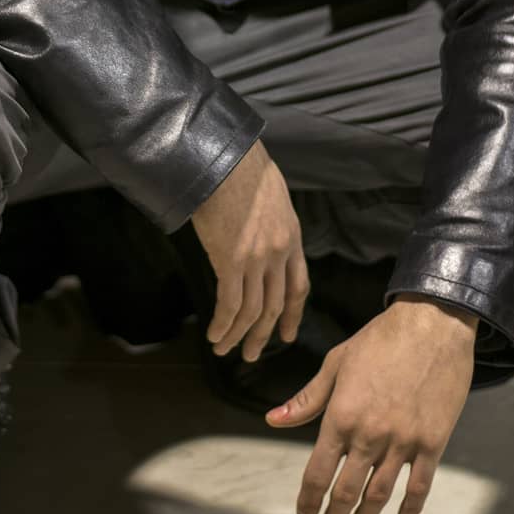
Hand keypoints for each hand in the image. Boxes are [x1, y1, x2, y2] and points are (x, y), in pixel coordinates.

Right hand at [188, 138, 309, 362]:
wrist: (226, 159)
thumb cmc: (243, 168)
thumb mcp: (272, 196)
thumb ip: (271, 221)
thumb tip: (259, 229)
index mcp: (292, 238)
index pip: (298, 286)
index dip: (292, 314)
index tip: (287, 334)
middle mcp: (279, 253)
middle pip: (275, 305)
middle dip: (263, 334)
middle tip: (252, 354)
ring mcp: (257, 259)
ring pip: (252, 311)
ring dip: (238, 335)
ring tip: (225, 350)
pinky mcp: (231, 260)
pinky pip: (229, 304)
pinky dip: (223, 324)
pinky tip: (215, 335)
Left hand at [265, 294, 477, 513]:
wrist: (431, 323)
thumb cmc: (380, 339)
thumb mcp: (336, 362)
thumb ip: (307, 398)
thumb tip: (273, 420)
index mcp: (341, 415)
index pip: (318, 472)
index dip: (308, 500)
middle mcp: (369, 435)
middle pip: (346, 491)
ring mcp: (403, 441)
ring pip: (380, 495)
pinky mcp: (433, 441)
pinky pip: (419, 485)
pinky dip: (409, 507)